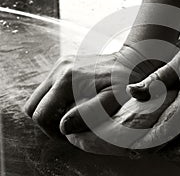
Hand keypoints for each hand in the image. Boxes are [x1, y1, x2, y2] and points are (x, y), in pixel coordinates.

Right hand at [23, 39, 179, 137]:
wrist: (133, 59)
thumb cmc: (126, 82)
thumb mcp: (112, 100)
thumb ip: (88, 113)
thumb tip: (63, 126)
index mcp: (67, 80)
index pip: (40, 114)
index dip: (50, 130)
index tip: (67, 135)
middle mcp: (59, 69)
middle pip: (33, 104)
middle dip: (46, 121)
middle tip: (68, 126)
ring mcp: (61, 64)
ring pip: (39, 95)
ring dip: (50, 109)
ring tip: (72, 114)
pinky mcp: (65, 63)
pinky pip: (49, 87)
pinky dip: (56, 99)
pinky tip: (74, 102)